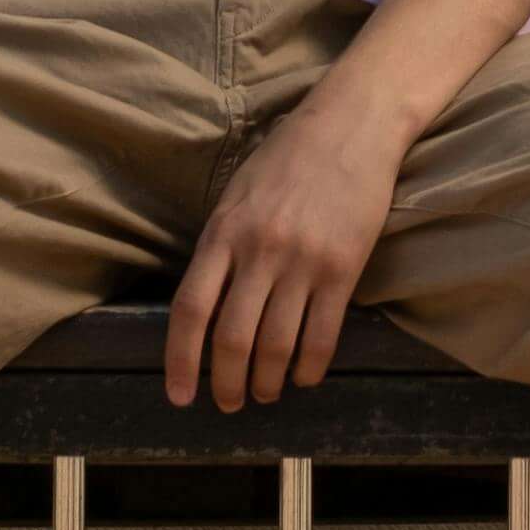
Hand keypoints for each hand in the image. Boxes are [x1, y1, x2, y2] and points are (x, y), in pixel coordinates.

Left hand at [171, 96, 396, 411]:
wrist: (351, 125)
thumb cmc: (288, 157)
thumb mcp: (236, 195)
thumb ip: (221, 246)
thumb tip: (206, 305)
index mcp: (223, 233)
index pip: (190, 310)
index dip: (180, 360)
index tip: (179, 394)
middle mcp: (259, 251)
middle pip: (232, 338)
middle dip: (227, 383)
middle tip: (229, 403)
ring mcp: (303, 261)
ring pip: (277, 345)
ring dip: (268, 382)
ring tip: (266, 394)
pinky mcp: (343, 267)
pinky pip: (322, 334)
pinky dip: (309, 367)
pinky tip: (304, 377)